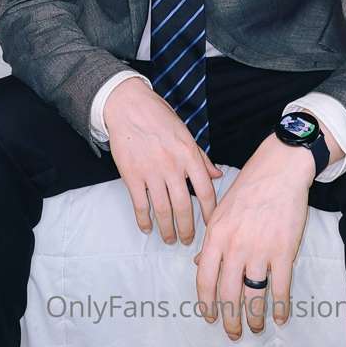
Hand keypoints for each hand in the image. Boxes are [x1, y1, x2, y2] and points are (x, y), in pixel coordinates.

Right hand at [103, 77, 222, 244]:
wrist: (128, 106)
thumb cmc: (158, 116)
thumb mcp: (185, 133)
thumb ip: (201, 157)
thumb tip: (217, 175)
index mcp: (188, 154)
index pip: (205, 190)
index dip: (209, 212)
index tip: (210, 225)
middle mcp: (172, 166)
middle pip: (183, 207)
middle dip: (187, 228)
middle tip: (187, 240)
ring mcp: (151, 172)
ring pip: (162, 210)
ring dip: (167, 229)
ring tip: (170, 239)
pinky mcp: (131, 175)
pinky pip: (140, 205)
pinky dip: (144, 220)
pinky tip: (147, 228)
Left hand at [193, 133, 314, 339]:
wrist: (279, 169)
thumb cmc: (248, 187)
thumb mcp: (221, 210)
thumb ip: (211, 239)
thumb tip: (198, 263)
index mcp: (216, 235)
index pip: (204, 279)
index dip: (206, 303)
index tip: (210, 316)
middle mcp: (235, 246)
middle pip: (229, 295)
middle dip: (230, 320)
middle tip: (233, 332)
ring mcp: (260, 250)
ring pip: (254, 297)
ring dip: (254, 318)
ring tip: (255, 327)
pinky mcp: (283, 251)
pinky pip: (280, 288)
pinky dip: (280, 306)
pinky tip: (280, 316)